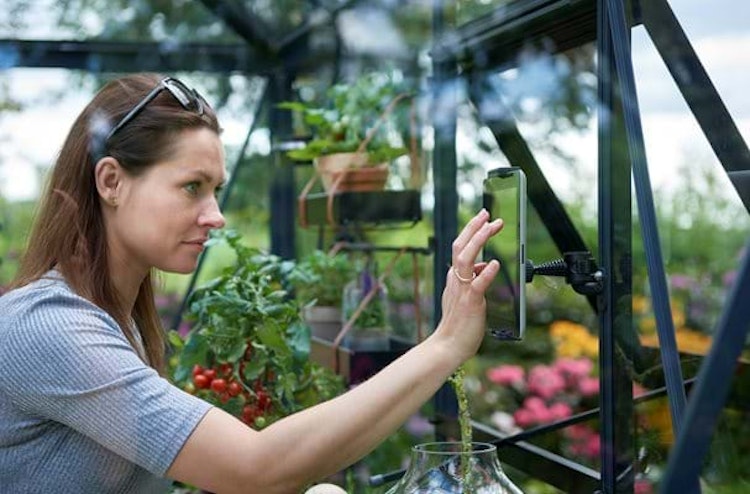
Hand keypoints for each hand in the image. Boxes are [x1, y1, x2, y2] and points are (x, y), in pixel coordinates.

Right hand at [433, 209, 502, 362]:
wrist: (447, 346)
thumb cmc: (458, 325)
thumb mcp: (463, 297)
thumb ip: (471, 280)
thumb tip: (482, 265)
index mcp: (454, 278)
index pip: (460, 248)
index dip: (472, 231)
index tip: (485, 220)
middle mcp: (455, 280)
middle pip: (460, 247)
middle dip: (474, 227)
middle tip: (487, 213)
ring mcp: (461, 291)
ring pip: (465, 259)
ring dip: (478, 241)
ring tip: (490, 227)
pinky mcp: (470, 303)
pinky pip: (477, 285)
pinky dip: (485, 272)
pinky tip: (494, 263)